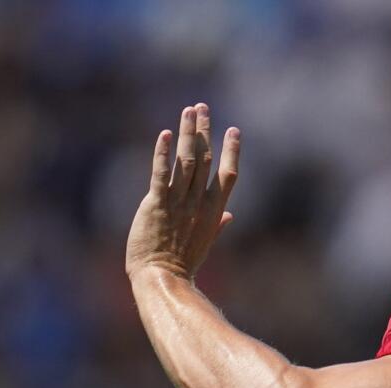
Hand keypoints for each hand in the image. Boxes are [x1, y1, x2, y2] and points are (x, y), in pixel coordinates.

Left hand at [126, 103, 239, 279]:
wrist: (163, 278)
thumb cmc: (183, 264)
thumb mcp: (205, 243)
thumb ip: (218, 225)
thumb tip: (229, 216)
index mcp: (214, 212)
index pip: (228, 175)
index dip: (231, 150)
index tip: (233, 129)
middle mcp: (198, 204)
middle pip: (205, 160)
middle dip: (205, 131)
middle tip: (203, 107)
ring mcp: (178, 203)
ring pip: (187, 162)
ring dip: (188, 134)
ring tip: (189, 111)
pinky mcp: (156, 205)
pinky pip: (161, 175)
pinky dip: (164, 154)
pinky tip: (166, 134)